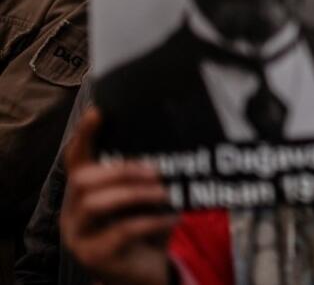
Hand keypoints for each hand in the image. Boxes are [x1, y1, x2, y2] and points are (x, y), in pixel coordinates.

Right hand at [60, 109, 175, 284]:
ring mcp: (80, 236)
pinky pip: (122, 232)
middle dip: (121, 171)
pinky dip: (152, 221)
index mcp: (82, 193)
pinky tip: (172, 217)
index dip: (84, 136)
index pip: (76, 160)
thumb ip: (145, 179)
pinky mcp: (95, 256)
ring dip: (136, 194)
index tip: (98, 112)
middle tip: (156, 171)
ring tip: (165, 193)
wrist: (145, 271)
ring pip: (97, 204)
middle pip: (83, 180)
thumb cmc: (145, 228)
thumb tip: (171, 148)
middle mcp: (73, 212)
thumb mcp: (144, 201)